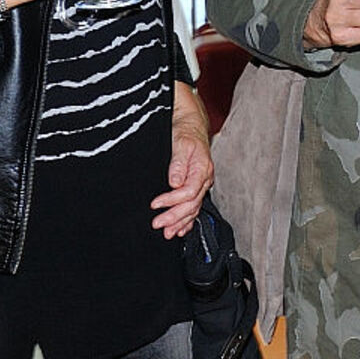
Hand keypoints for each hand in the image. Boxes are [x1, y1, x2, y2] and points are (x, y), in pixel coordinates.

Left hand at [153, 81, 213, 237]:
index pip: (189, 192)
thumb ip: (178, 164)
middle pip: (192, 204)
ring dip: (180, 222)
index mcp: (202, 169)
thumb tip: (175, 182)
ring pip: (193, 209)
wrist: (191, 125)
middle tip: (157, 224)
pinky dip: (187, 220)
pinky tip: (180, 230)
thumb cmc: (185, 132)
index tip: (155, 204)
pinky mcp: (196, 186)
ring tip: (167, 233)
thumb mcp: (181, 143)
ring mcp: (201, 184)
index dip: (172, 200)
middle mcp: (204, 179)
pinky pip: (194, 207)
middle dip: (174, 217)